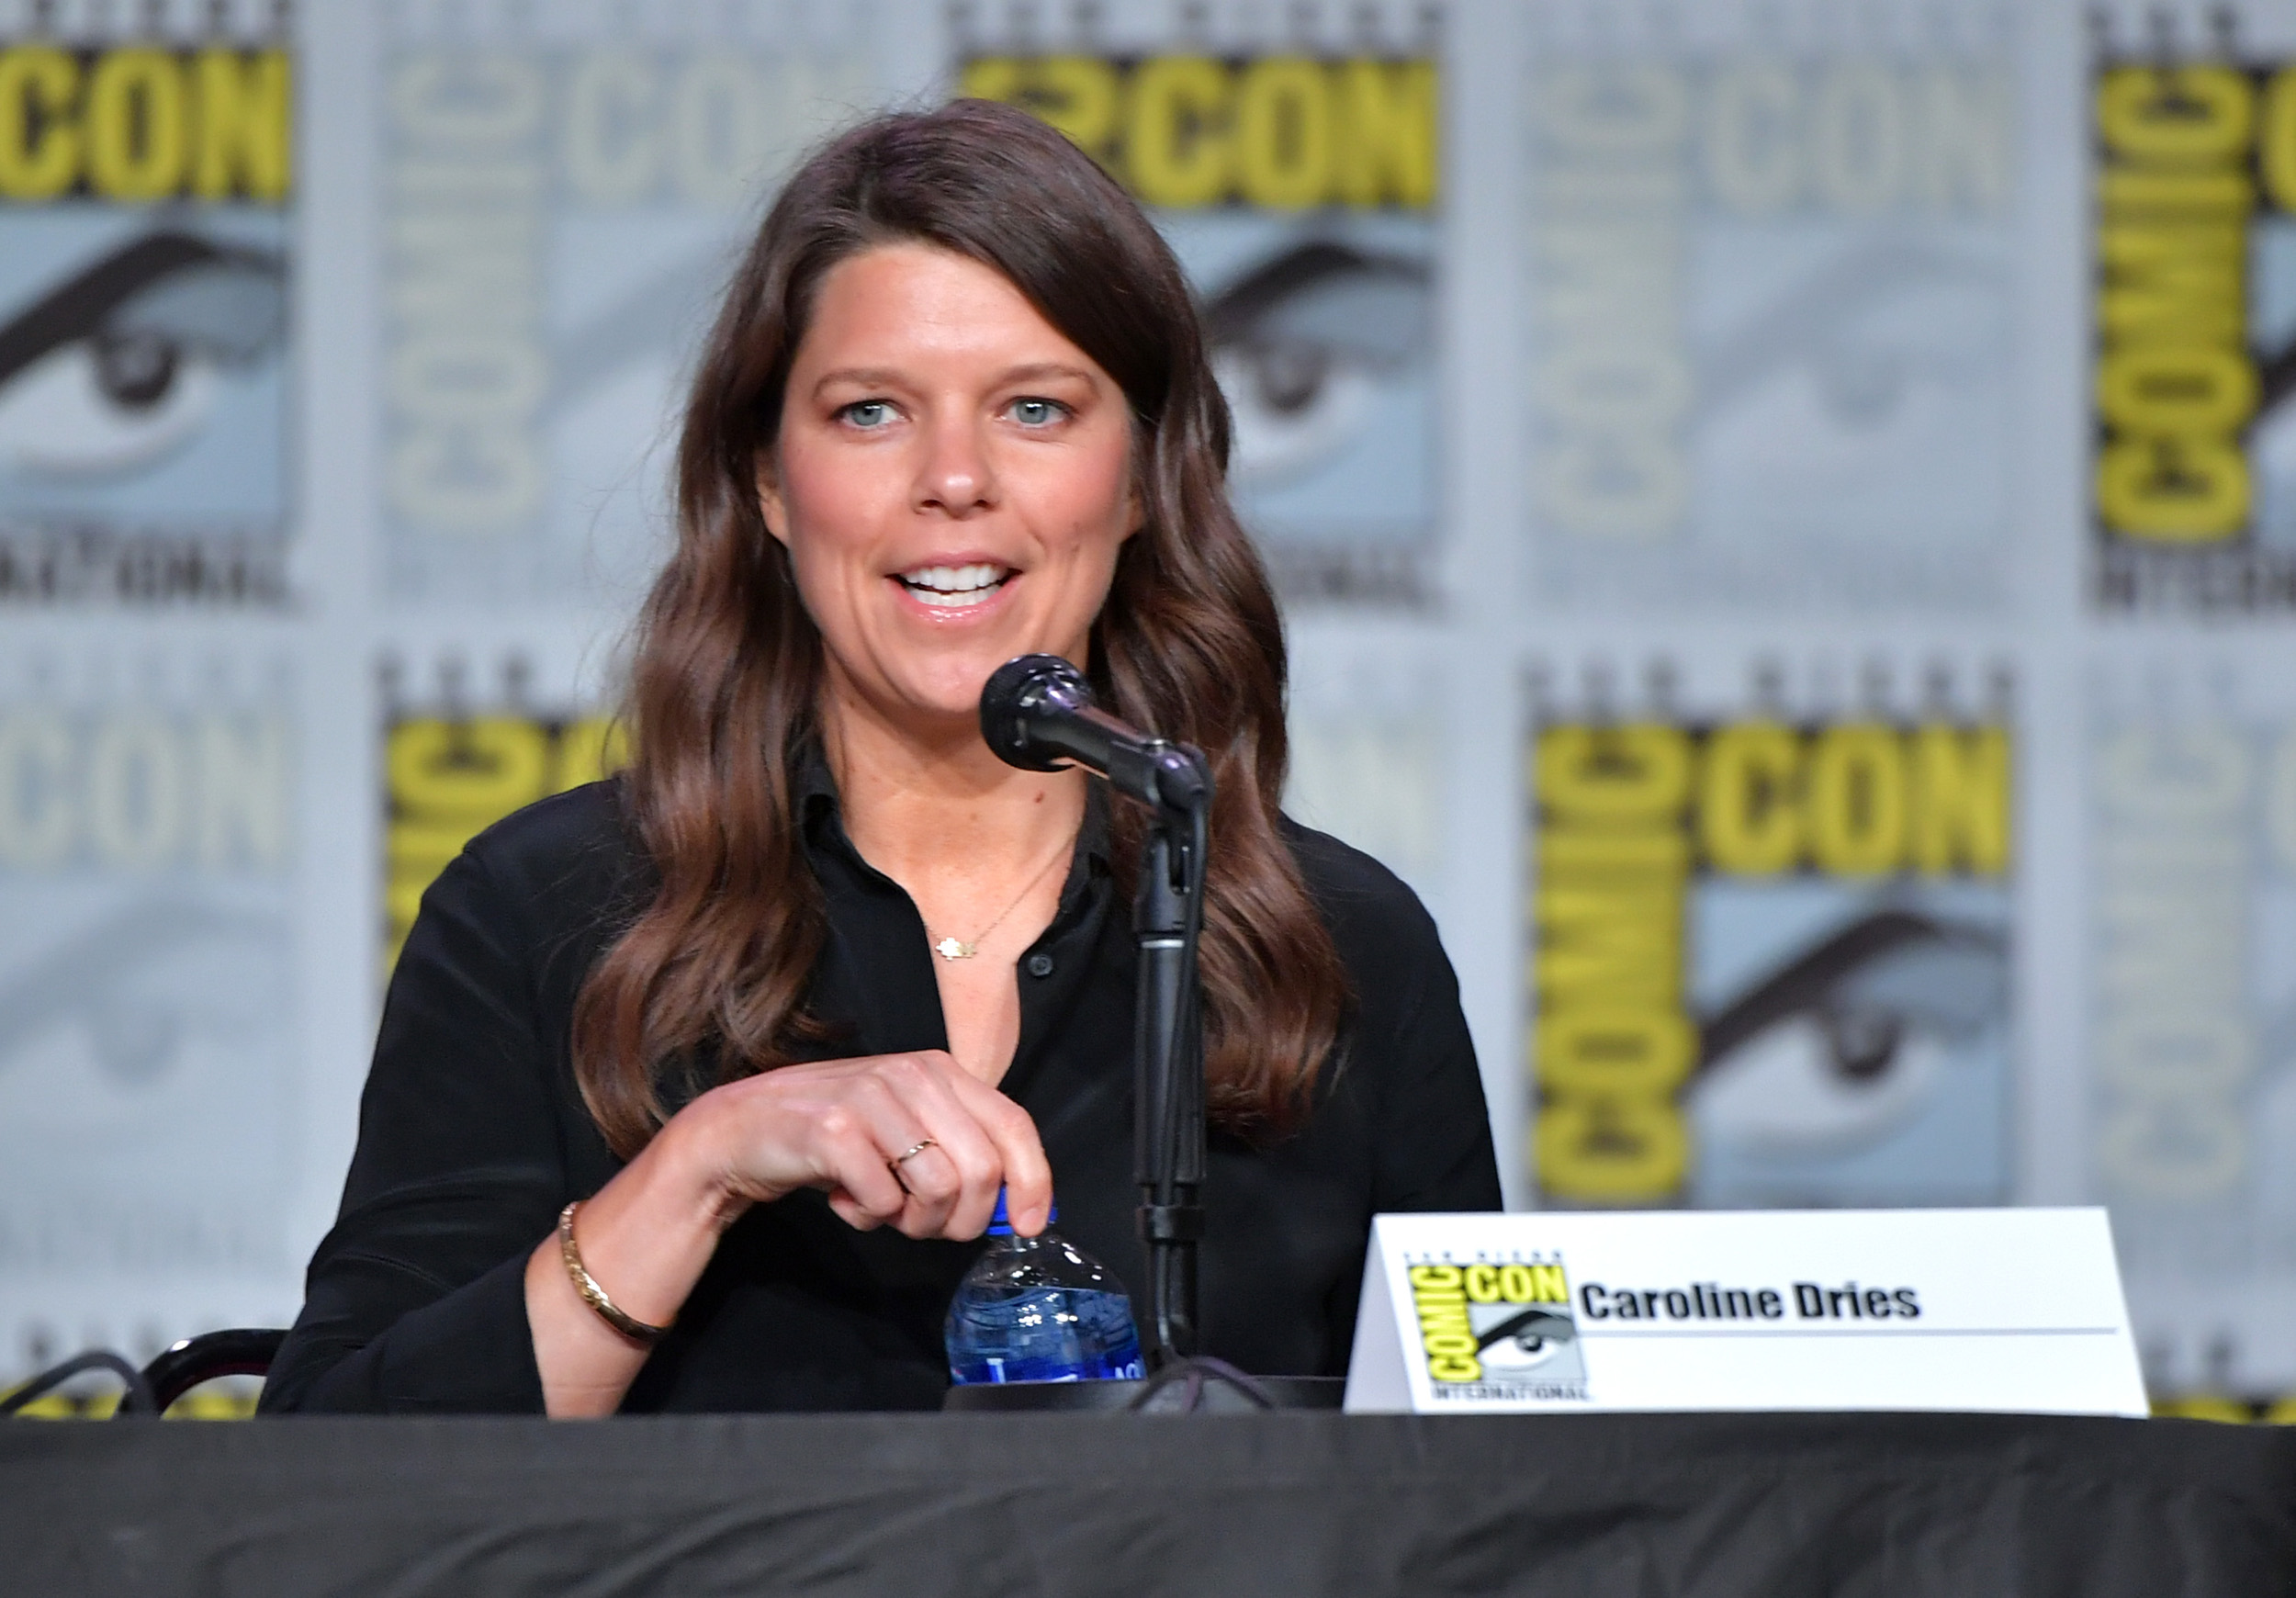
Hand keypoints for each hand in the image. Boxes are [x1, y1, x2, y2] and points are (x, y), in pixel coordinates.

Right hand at [680, 1050, 1051, 1240]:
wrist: (745, 1130)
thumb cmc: (837, 1137)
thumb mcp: (909, 1129)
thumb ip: (961, 1153)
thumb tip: (1021, 1208)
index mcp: (941, 1071)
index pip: (1013, 1125)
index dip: (1033, 1181)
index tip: (1031, 1226)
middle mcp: (912, 1074)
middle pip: (982, 1170)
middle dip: (962, 1219)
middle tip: (925, 1224)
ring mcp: (872, 1098)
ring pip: (939, 1189)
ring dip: (914, 1222)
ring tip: (883, 1208)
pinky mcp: (834, 1129)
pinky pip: (883, 1202)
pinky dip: (869, 1218)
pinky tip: (845, 1199)